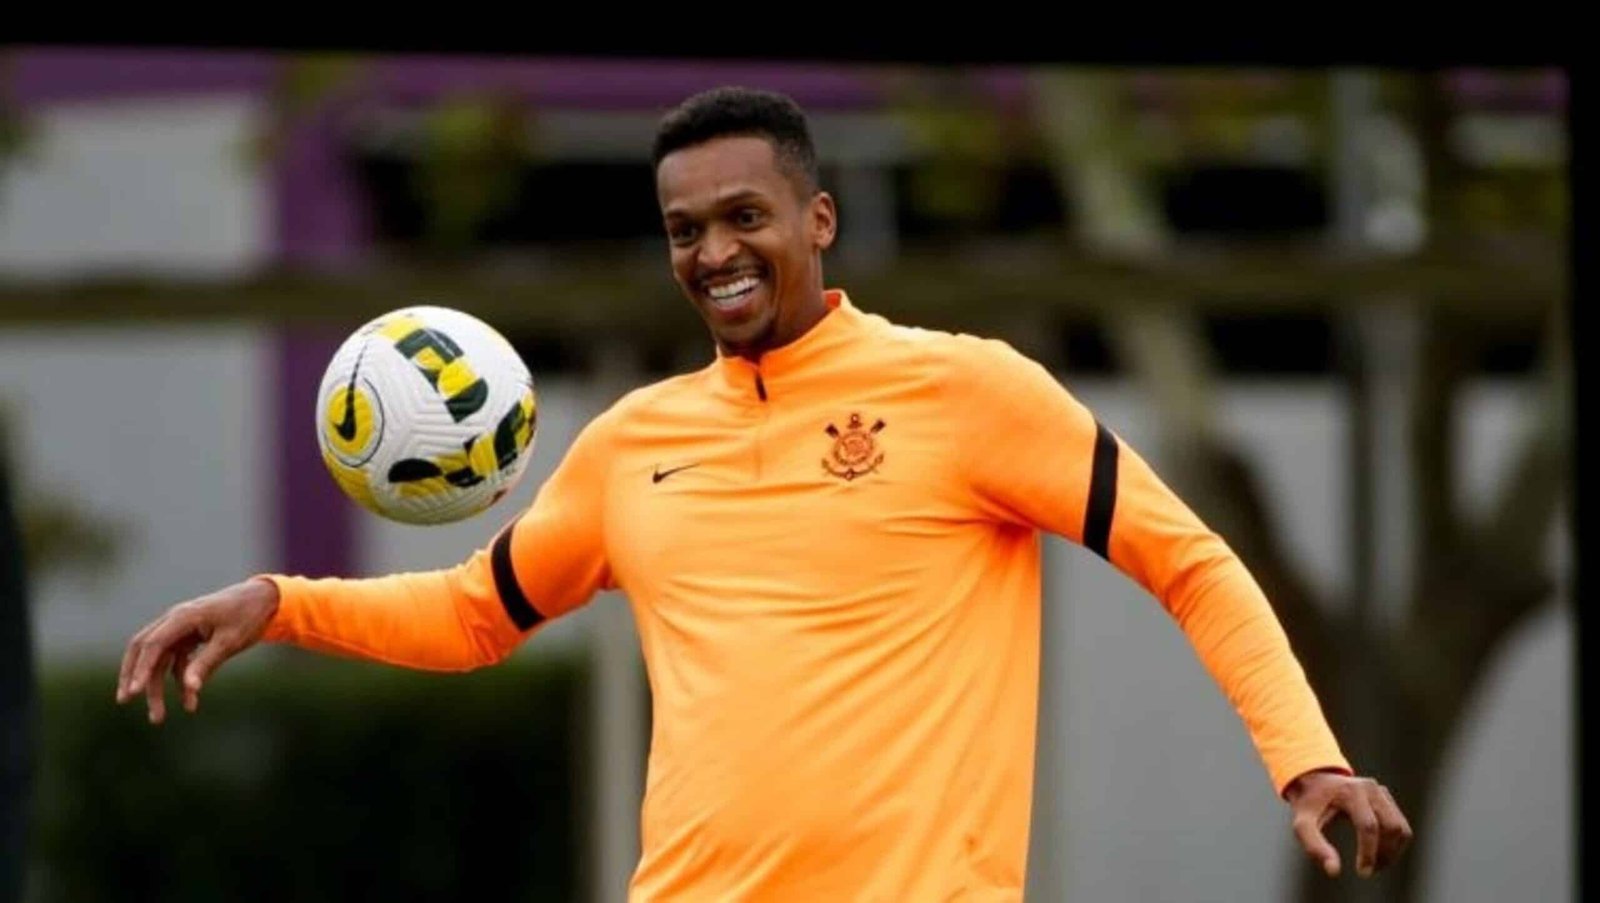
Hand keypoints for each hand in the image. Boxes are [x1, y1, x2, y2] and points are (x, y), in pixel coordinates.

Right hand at [115, 577, 279, 722]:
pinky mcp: (189, 638)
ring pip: (160, 660)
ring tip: (158, 718)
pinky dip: (180, 681)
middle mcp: (175, 620)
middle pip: (144, 650)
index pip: (153, 644)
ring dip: (158, 687)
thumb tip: (189, 688)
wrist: (264, 599)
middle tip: (125, 700)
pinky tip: (190, 703)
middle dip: (135, 676)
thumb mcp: (229, 642)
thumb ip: (207, 663)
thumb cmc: (247, 617)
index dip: (141, 669)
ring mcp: (181, 629)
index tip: (133, 692)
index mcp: (183, 617)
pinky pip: (177, 662)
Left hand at [1286, 770, 1412, 878]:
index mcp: (1350, 792)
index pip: (1369, 826)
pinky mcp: (1386, 798)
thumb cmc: (1308, 805)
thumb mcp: (1303, 823)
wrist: (1313, 782)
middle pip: (1391, 827)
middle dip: (1384, 853)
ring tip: (1375, 864)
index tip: (1362, 873)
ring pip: (1400, 827)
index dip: (1368, 852)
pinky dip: (1394, 843)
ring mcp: (1381, 792)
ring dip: (1393, 851)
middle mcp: (1370, 788)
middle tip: (1369, 871)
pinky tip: (1378, 853)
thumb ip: (1314, 846)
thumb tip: (1334, 871)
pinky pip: (1400, 824)